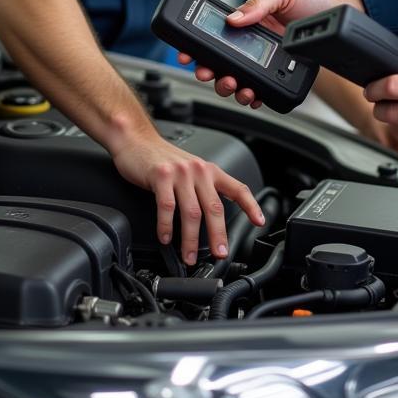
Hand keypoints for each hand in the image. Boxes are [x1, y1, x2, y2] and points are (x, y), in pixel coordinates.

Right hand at [112, 132, 264, 265]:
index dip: (251, 206)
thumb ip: (203, 190)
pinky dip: (166, 226)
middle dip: (218, 234)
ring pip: (191, 212)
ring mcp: (180, 173)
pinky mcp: (160, 176)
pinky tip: (166, 238)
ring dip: (191, 239)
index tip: (259, 222)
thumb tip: (214, 219)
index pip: (238, 188)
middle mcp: (199, 171)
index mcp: (210, 171)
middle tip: (220, 253)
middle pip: (214, 207)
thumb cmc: (165, 159)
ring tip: (189, 256)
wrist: (138, 141)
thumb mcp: (192, 170)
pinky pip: (167, 207)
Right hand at [179, 0, 360, 104]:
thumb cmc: (312, 0)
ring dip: (231, 88)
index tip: (188, 56)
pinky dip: (254, 97)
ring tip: (235, 87)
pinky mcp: (282, 73)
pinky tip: (253, 97)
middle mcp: (254, 43)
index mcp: (249, 22)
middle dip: (212, 73)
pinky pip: (262, 90)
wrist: (341, 14)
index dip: (198, 48)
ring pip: (239, 79)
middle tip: (211, 74)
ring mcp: (267, 60)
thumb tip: (233, 19)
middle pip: (223, 64)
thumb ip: (258, 3)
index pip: (217, 37)